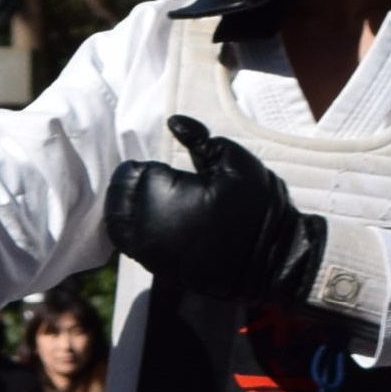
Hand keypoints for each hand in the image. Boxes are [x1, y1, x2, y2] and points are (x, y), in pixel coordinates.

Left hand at [106, 115, 329, 306]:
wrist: (272, 258)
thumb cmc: (256, 206)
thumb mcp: (234, 161)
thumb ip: (199, 140)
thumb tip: (173, 122)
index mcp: (161, 194)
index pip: (131, 173)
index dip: (148, 169)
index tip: (167, 171)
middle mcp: (146, 225)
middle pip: (119, 198)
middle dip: (135, 187)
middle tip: (161, 186)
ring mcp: (149, 252)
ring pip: (118, 223)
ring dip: (130, 210)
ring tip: (158, 204)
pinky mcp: (156, 269)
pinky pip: (131, 246)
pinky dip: (136, 232)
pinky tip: (158, 224)